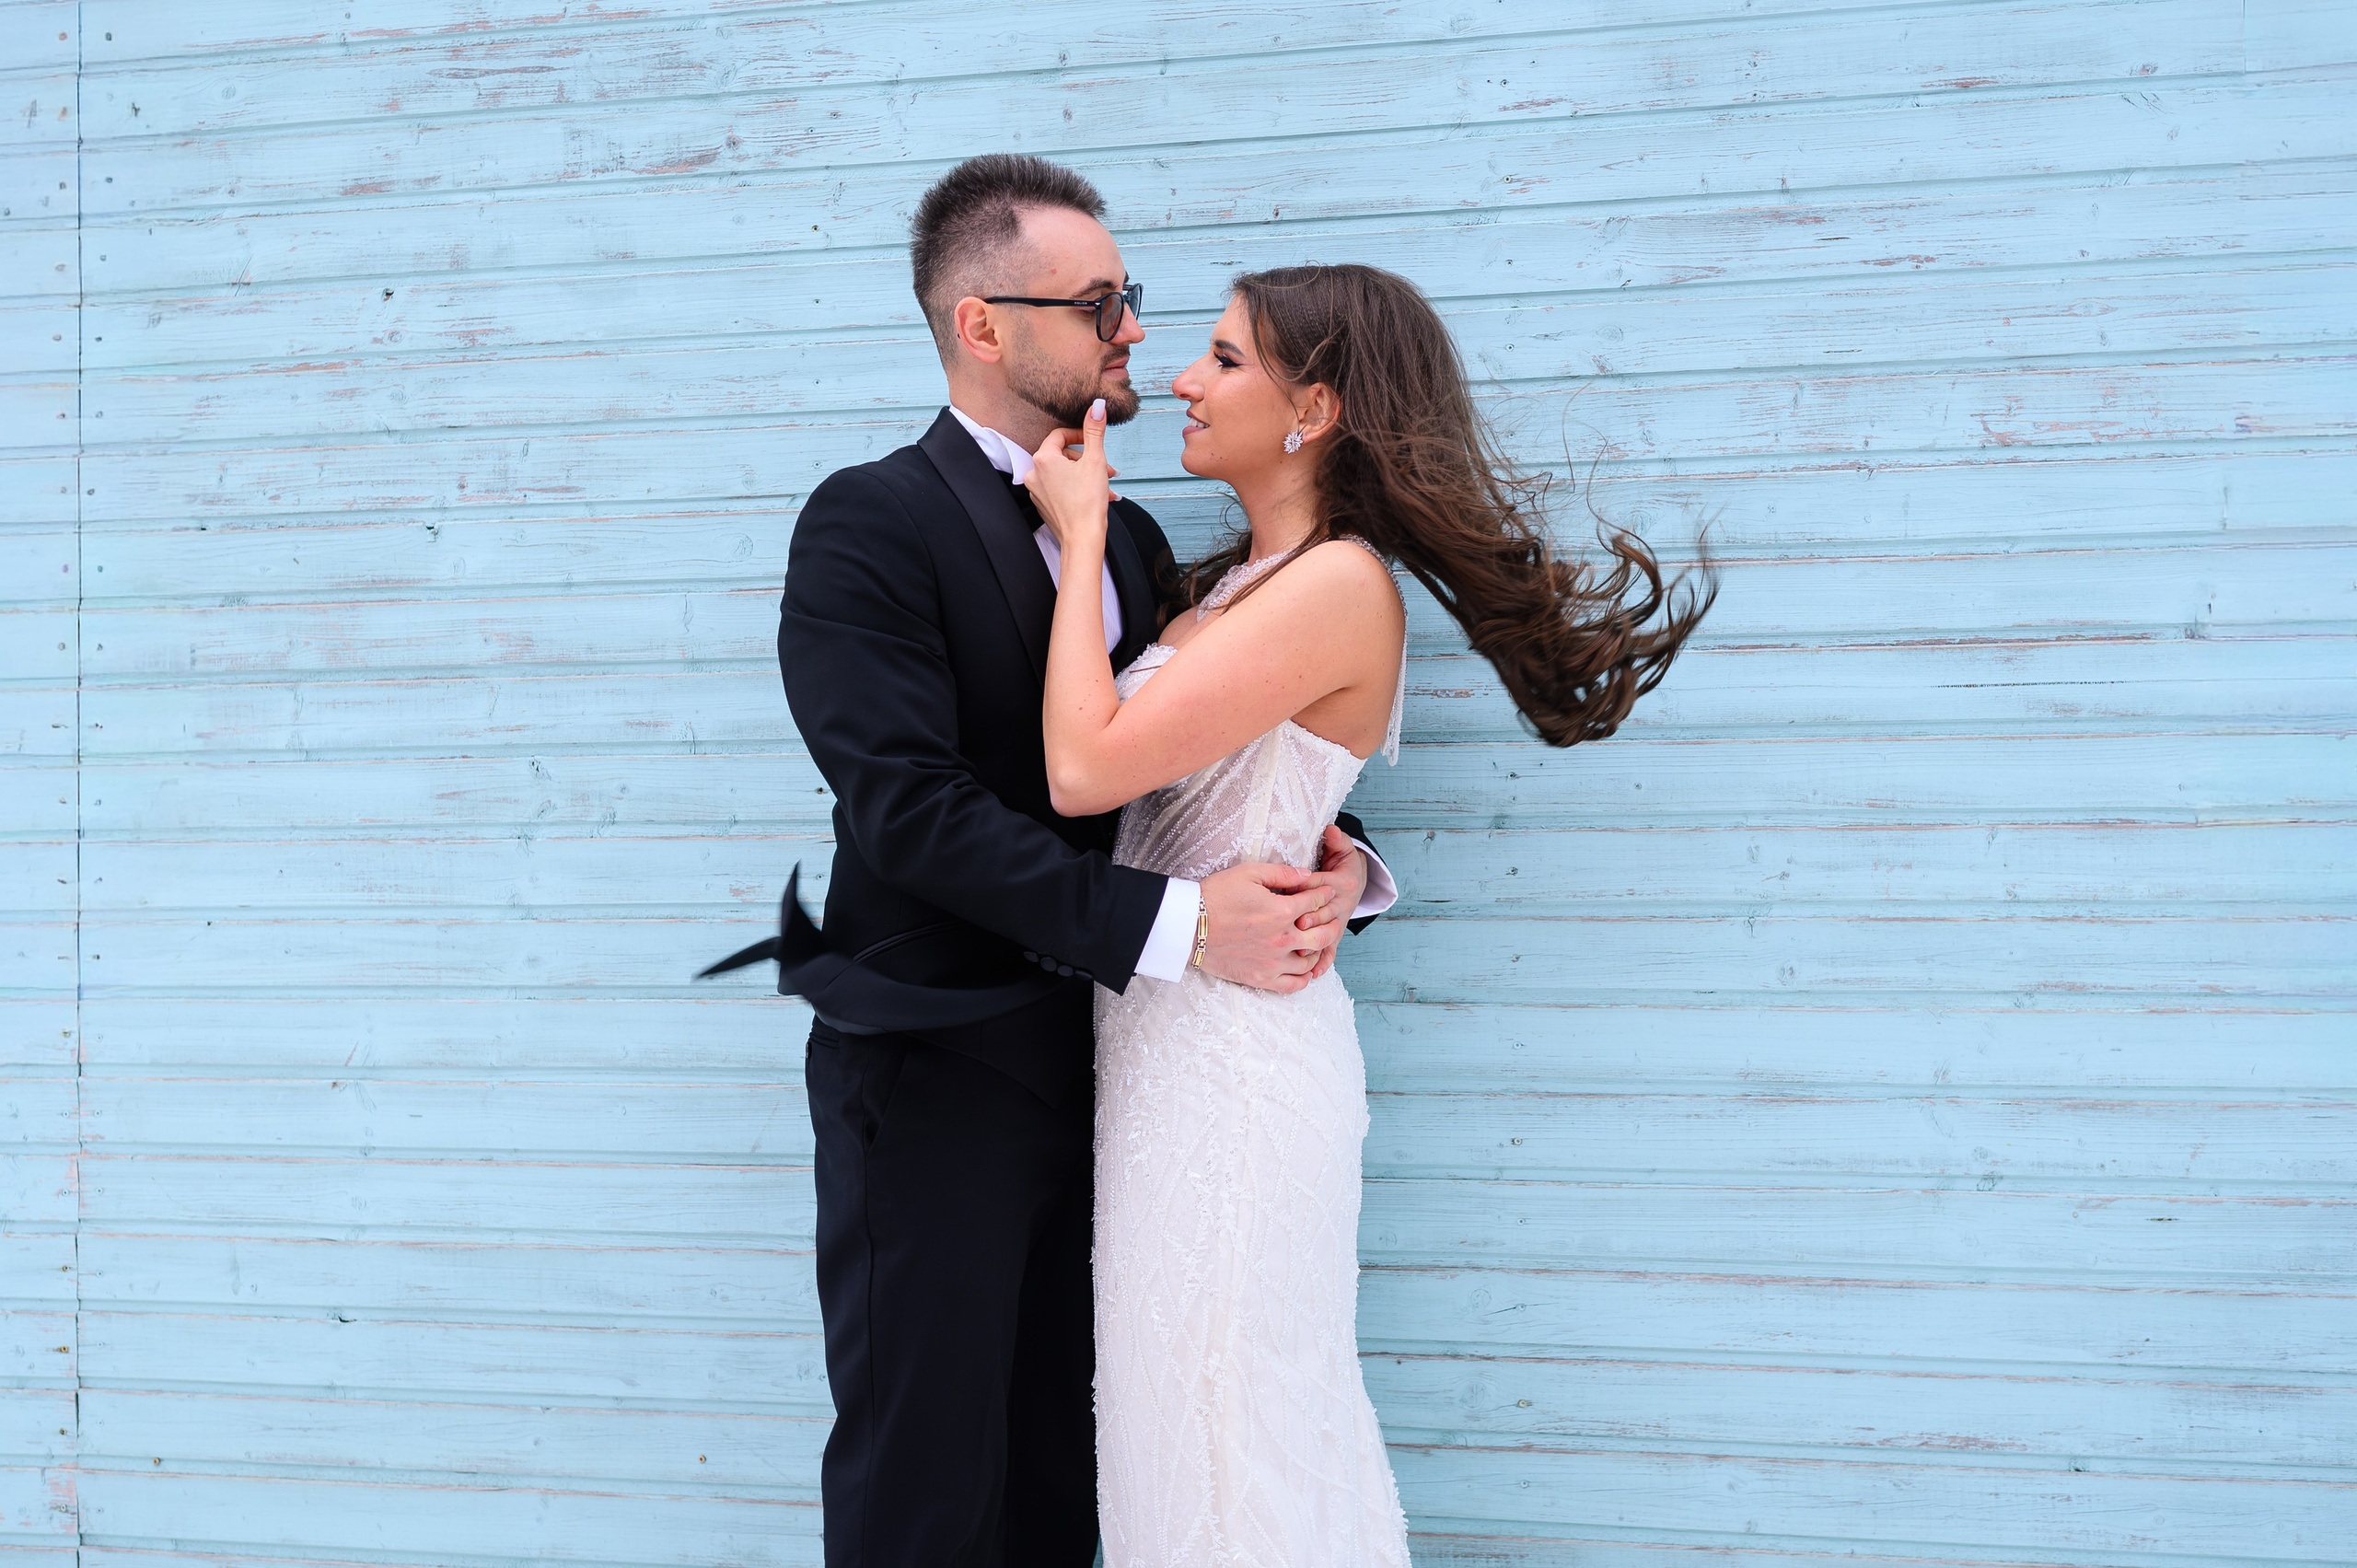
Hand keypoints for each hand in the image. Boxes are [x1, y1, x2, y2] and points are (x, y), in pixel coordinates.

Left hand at [1023, 399, 1119, 548]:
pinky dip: (1078, 488)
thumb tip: (1097, 406)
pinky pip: (1061, 488)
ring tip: (1106, 484)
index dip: (1080, 435)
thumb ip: (1094, 431)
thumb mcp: (1095, 461)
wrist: (1082, 540)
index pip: (1060, 435)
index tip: (1094, 441)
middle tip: (1107, 469)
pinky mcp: (1043, 505)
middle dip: (1088, 459)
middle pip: (1063, 455)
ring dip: (1087, 475)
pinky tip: (1097, 496)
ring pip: (1064, 473)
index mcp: (1043, 459)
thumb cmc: (1088, 503)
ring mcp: (1037, 491)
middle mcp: (1034, 474)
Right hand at [1196, 861, 1358, 993]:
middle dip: (1332, 923)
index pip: (1316, 902)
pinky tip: (1304, 968)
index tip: (1327, 892)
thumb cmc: (1215, 895)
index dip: (1325, 894)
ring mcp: (1273, 963)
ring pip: (1312, 962)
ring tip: (1317, 943)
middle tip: (1332, 918)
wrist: (1187, 925)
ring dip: (1319, 951)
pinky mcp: (1261, 979)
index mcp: (1282, 911)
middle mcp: (1282, 939)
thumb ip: (1282, 873)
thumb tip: (1307, 874)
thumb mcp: (1248, 873)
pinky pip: (1294, 985)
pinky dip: (1304, 978)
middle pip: (1323, 935)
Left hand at [1298, 826, 1368, 980]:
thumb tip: (1331, 830)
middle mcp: (1341, 905)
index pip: (1320, 884)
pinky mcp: (1333, 937)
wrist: (1355, 882)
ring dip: (1314, 943)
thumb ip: (1336, 840)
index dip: (1308, 886)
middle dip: (1310, 917)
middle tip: (1295, 922)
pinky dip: (1323, 962)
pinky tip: (1313, 972)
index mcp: (1341, 882)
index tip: (1293, 888)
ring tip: (1300, 952)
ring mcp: (1337, 923)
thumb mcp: (1341, 849)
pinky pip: (1330, 952)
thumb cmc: (1342, 864)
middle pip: (1323, 912)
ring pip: (1326, 935)